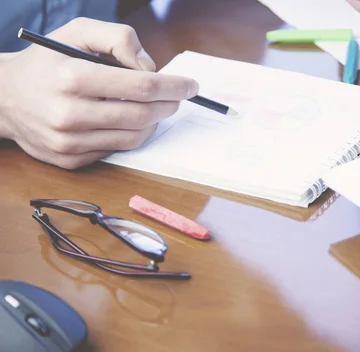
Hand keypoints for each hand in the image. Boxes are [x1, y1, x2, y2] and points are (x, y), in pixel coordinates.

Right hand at [0, 18, 198, 168]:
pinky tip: (128, 121)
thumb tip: (149, 66)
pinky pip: (115, 151)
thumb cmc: (47, 62)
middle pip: (142, 115)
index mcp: (72, 77)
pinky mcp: (69, 160)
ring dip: (154, 122)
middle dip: (169, 105)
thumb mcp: (77, 32)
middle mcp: (69, 113)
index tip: (191, 85)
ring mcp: (68, 142)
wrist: (4, 97)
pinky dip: (131, 135)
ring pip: (133, 138)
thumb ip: (118, 38)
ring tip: (155, 108)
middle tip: (177, 97)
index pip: (141, 86)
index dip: (174, 86)